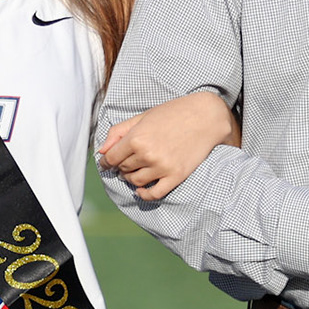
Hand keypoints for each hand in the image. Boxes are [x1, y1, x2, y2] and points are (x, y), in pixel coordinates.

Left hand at [97, 91, 241, 200]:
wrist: (206, 117)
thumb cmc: (173, 113)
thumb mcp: (142, 117)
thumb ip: (119, 132)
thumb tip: (102, 151)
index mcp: (136, 138)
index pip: (111, 158)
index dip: (106, 162)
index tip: (106, 163)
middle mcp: (147, 154)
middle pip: (123, 169)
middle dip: (121, 167)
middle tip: (126, 162)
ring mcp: (162, 167)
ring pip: (136, 181)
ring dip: (131, 179)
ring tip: (135, 171)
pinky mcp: (176, 176)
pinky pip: (154, 194)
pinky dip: (144, 195)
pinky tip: (141, 189)